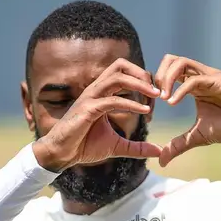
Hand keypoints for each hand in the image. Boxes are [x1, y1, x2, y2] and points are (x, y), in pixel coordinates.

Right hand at [33, 58, 161, 172]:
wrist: (61, 155)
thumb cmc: (84, 146)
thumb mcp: (117, 146)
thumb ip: (137, 147)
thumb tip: (159, 152)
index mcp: (102, 93)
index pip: (125, 72)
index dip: (143, 81)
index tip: (155, 100)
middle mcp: (96, 90)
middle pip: (120, 65)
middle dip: (142, 74)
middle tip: (158, 91)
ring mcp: (90, 98)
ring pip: (117, 77)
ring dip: (139, 84)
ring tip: (155, 96)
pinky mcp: (87, 110)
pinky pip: (112, 101)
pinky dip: (131, 104)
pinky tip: (144, 111)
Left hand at [153, 54, 220, 166]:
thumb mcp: (198, 137)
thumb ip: (179, 145)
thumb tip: (161, 160)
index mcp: (193, 85)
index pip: (168, 72)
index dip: (155, 85)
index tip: (150, 105)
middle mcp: (200, 76)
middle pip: (171, 59)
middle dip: (157, 76)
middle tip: (153, 97)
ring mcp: (209, 76)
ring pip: (181, 62)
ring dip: (166, 78)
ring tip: (162, 98)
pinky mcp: (218, 82)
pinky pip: (194, 80)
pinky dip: (180, 90)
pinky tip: (173, 103)